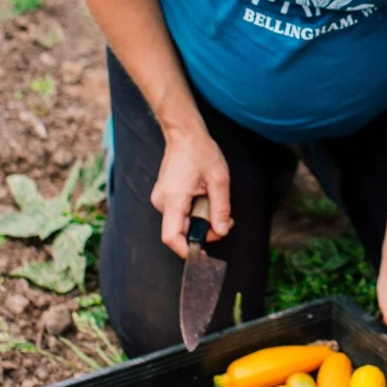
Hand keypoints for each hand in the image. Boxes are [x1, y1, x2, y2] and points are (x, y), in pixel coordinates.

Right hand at [150, 124, 231, 258]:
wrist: (184, 134)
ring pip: (181, 223)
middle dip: (204, 231)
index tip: (204, 253)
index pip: (171, 237)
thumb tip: (222, 231)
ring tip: (215, 202)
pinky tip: (204, 198)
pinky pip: (180, 213)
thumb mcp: (219, 179)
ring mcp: (161, 199)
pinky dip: (195, 212)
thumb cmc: (200, 152)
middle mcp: (162, 201)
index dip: (187, 250)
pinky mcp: (165, 196)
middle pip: (180, 232)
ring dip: (201, 220)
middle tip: (224, 220)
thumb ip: (221, 208)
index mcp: (173, 199)